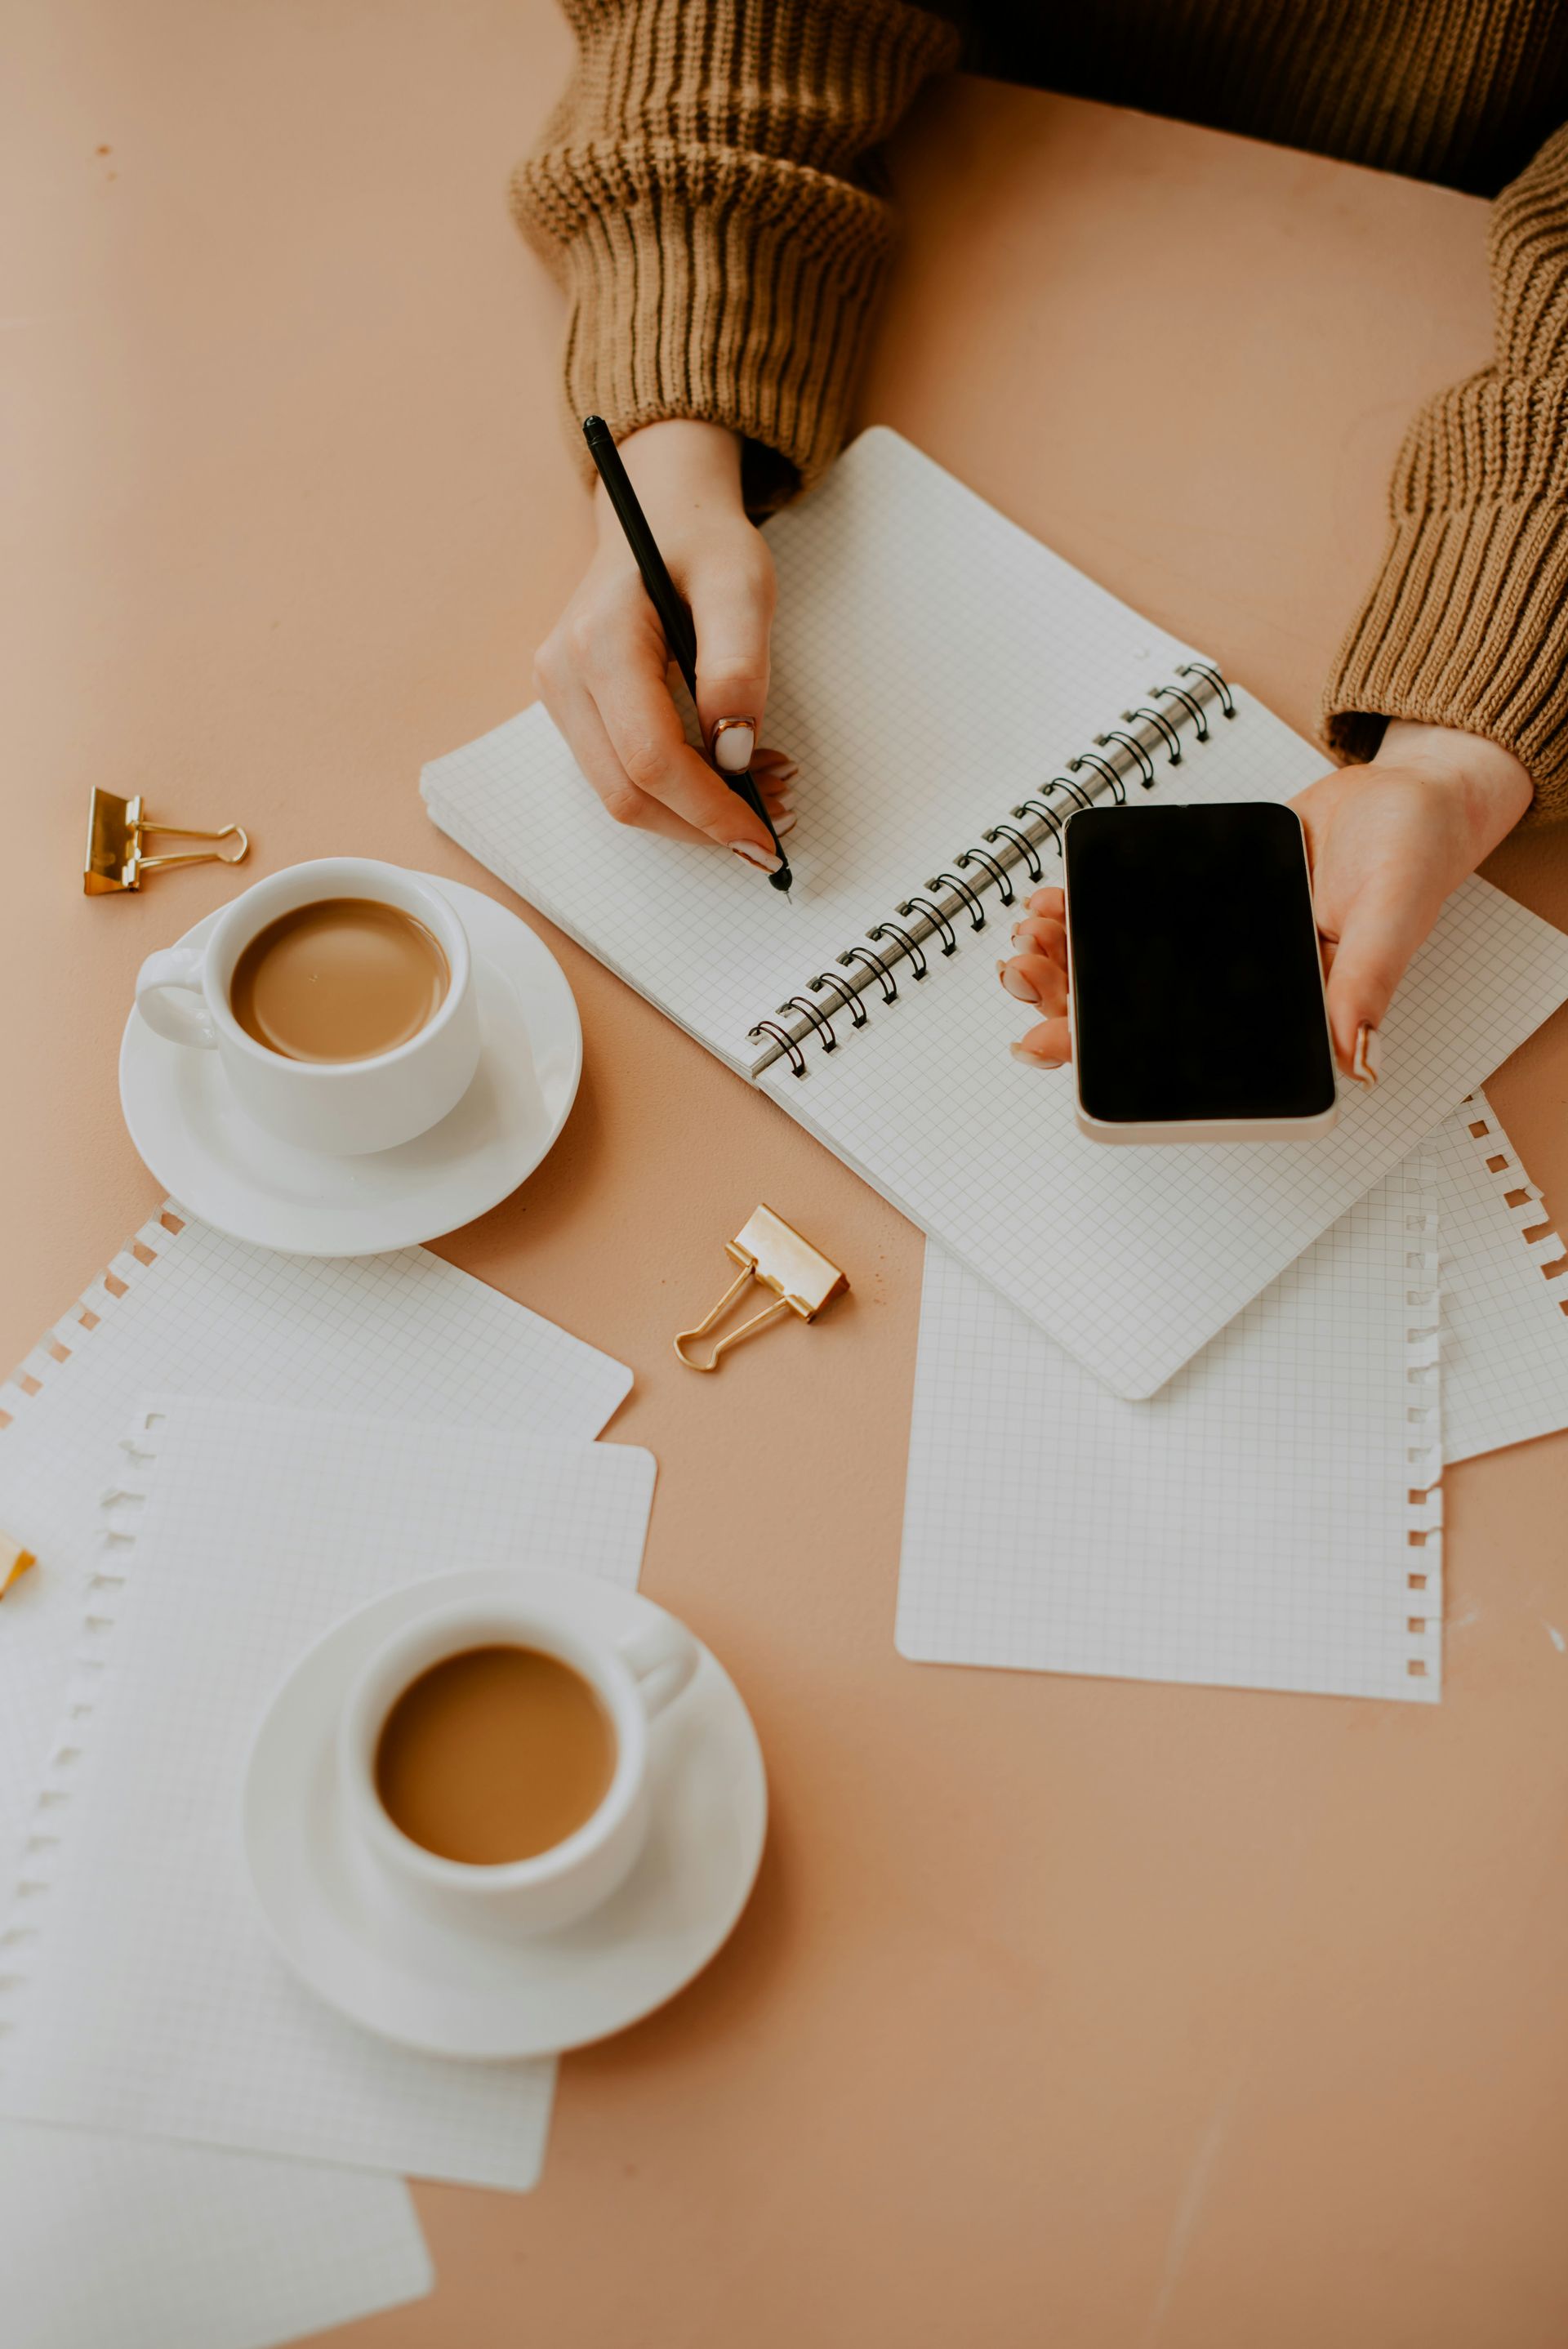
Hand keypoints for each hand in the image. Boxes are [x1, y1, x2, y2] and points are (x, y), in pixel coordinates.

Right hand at [534, 419, 791, 870]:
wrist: (661, 511)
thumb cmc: (702, 542)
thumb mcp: (742, 585)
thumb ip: (739, 667)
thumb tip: (734, 753)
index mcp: (601, 641)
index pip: (650, 759)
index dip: (709, 809)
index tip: (764, 836)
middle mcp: (564, 674)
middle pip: (627, 794)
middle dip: (704, 822)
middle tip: (777, 813)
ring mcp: (559, 694)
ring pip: (621, 794)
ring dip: (693, 812)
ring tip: (762, 787)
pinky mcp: (572, 708)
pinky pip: (620, 774)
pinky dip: (677, 790)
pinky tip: (726, 771)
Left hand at [998, 721, 1532, 1074]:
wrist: (1406, 794)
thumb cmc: (1414, 856)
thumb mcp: (1394, 917)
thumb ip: (1369, 984)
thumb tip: (1355, 1058)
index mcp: (1281, 1015)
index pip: (1179, 1055)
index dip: (1106, 1056)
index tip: (1044, 1044)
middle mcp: (1239, 989)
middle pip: (1133, 1013)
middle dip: (1065, 1000)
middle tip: (1018, 976)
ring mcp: (1215, 947)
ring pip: (1125, 967)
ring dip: (1069, 958)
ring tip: (1029, 939)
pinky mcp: (1204, 900)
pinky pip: (1137, 913)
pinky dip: (1090, 910)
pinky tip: (1055, 903)